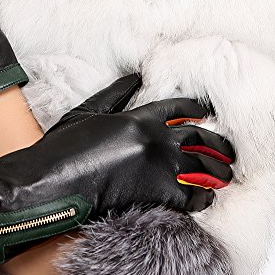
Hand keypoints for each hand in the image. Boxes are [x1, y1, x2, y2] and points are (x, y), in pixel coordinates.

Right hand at [0, 74, 234, 274]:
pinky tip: (205, 196)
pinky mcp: (158, 197)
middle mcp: (155, 141)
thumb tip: (135, 77)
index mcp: (138, 118)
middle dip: (218, 143)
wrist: (49, 184)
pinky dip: (204, 197)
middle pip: (201, 137)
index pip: (179, 108)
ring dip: (218, 170)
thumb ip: (115, 94)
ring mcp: (159, 169)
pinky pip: (195, 197)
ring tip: (223, 173)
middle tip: (225, 149)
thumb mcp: (87, 112)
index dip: (196, 107)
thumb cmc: (63, 148)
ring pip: (204, 167)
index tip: (205, 111)